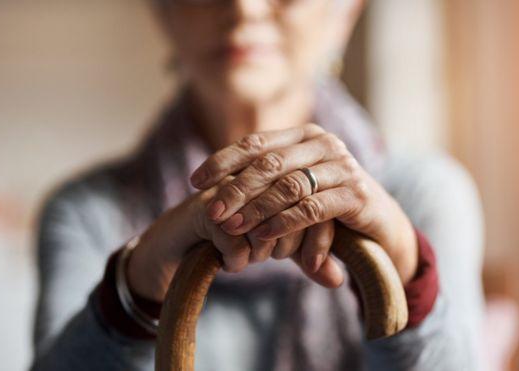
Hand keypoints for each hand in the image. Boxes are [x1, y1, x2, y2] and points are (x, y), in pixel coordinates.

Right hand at [124, 176, 344, 301]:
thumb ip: (310, 259)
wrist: (180, 242)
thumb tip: (339, 280)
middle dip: (290, 245)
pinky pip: (234, 239)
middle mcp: (257, 177)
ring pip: (265, 224)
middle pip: (295, 210)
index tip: (310, 263)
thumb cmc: (236, 239)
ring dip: (263, 251)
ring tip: (253, 260)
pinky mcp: (206, 208)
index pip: (316, 202)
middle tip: (274, 258)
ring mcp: (231, 189)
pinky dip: (238, 259)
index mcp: (281, 177)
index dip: (319, 238)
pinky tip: (233, 265)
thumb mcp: (280, 248)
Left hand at [190, 124, 418, 284]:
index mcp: (305, 135)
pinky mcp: (355, 194)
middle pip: (269, 163)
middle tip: (211, 211)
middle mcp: (325, 144)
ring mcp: (343, 166)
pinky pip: (311, 208)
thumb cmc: (328, 205)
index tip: (196, 181)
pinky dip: (284, 222)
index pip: (256, 143)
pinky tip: (262, 235)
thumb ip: (265, 182)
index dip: (223, 160)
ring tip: (232, 227)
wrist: (380, 224)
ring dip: (256, 208)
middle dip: (235, 189)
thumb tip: (211, 186)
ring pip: (289, 185)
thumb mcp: (296, 188)